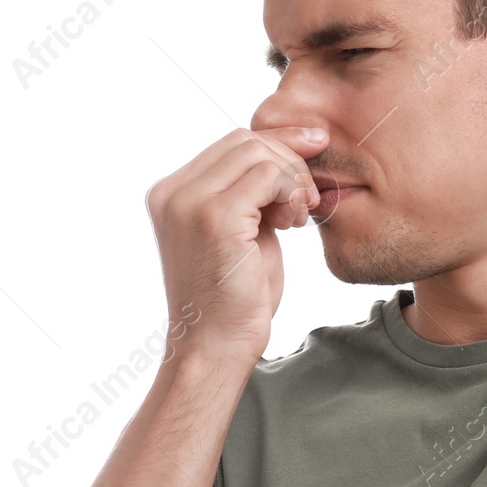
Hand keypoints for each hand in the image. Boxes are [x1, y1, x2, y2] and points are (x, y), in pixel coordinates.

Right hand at [145, 125, 323, 368]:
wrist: (216, 346)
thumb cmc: (234, 298)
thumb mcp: (242, 233)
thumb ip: (251, 195)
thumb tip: (285, 154)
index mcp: (172, 193)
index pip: (231, 143)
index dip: (278, 145)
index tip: (314, 150)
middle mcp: (172, 192)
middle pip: (245, 140)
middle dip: (289, 160)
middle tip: (306, 200)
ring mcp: (188, 203)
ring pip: (257, 152)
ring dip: (292, 179)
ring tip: (297, 217)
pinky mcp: (214, 218)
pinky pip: (267, 175)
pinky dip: (291, 192)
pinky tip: (293, 222)